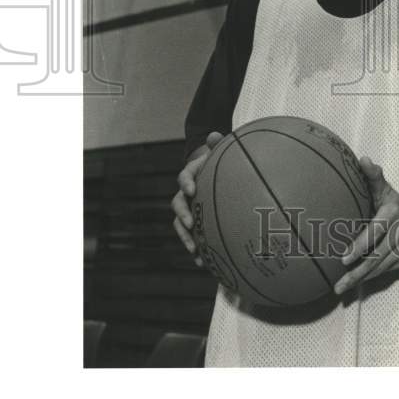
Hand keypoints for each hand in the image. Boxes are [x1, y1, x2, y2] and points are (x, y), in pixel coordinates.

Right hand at [171, 131, 223, 265]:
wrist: (215, 170)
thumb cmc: (219, 159)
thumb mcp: (220, 150)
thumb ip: (218, 144)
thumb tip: (214, 134)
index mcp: (191, 175)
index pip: (184, 178)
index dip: (186, 183)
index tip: (192, 190)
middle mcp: (186, 194)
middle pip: (178, 205)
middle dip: (182, 216)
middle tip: (189, 225)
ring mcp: (190, 209)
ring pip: (181, 225)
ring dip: (186, 238)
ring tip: (195, 252)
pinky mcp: (196, 222)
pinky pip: (194, 236)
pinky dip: (198, 249)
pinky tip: (206, 264)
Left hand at [334, 156, 398, 294]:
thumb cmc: (394, 203)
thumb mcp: (385, 188)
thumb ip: (373, 175)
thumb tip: (362, 159)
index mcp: (392, 214)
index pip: (375, 232)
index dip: (361, 245)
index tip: (344, 258)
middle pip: (376, 257)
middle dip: (356, 271)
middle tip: (337, 283)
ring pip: (379, 269)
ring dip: (360, 280)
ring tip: (340, 289)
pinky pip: (383, 272)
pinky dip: (368, 280)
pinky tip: (352, 287)